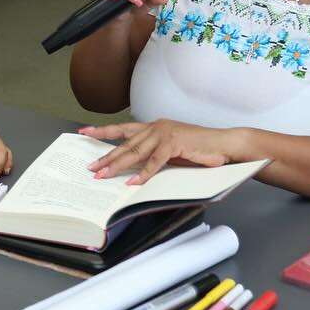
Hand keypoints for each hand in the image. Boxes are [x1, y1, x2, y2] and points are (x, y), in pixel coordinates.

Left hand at [79, 120, 241, 184]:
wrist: (224, 145)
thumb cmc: (199, 150)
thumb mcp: (171, 153)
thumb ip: (153, 156)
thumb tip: (133, 170)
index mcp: (154, 127)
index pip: (123, 129)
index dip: (103, 131)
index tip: (85, 132)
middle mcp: (156, 127)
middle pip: (125, 143)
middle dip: (106, 156)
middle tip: (91, 167)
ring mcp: (165, 133)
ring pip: (135, 151)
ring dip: (118, 165)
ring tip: (103, 175)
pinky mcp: (175, 143)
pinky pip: (155, 161)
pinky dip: (144, 174)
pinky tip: (134, 182)